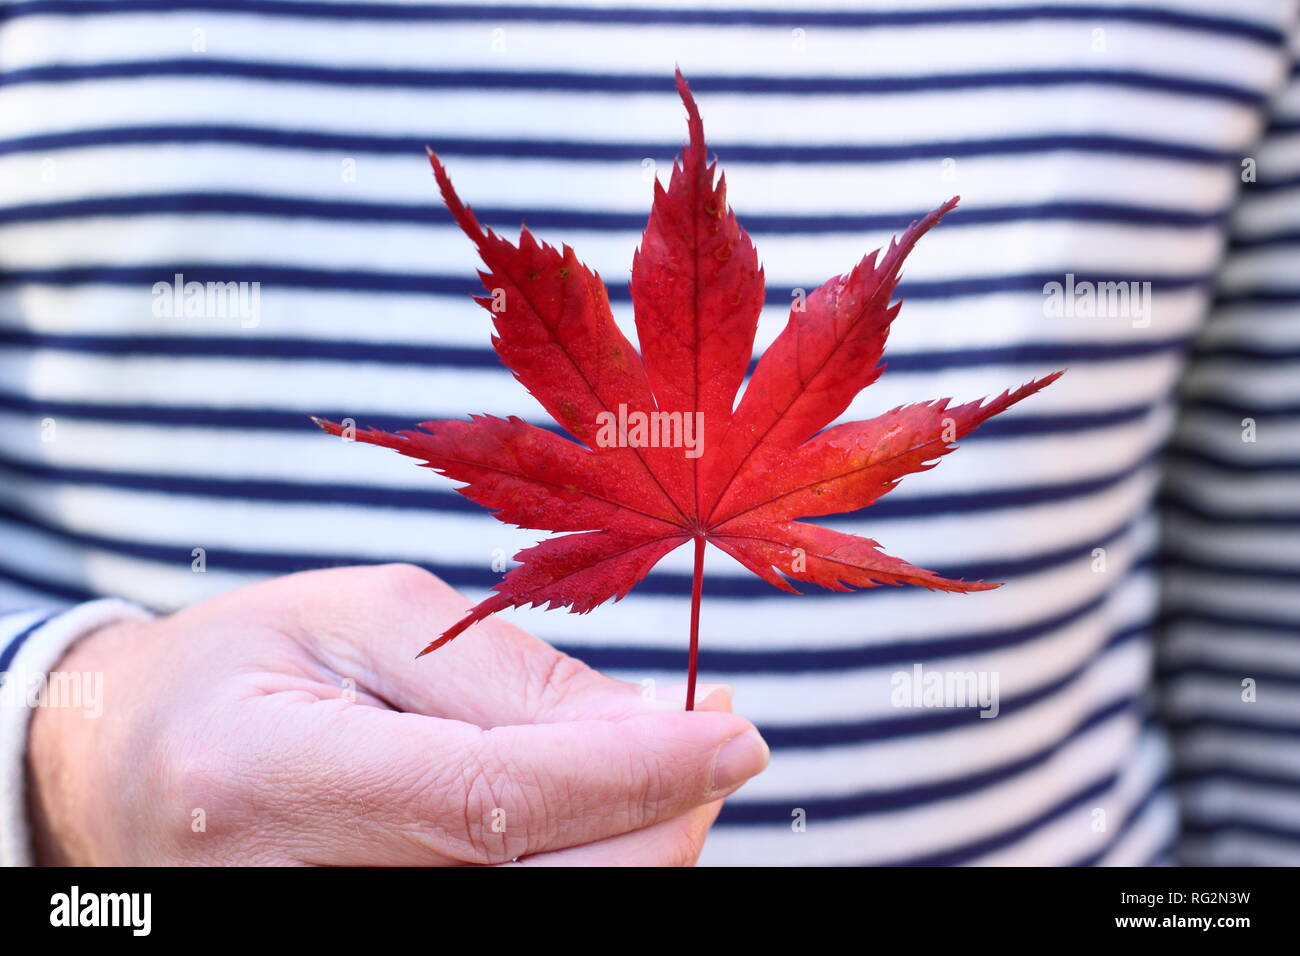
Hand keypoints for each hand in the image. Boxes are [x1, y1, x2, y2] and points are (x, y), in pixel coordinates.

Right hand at [26, 564, 767, 865]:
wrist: (120, 759)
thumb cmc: (241, 662)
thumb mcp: (364, 618)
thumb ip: (505, 679)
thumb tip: (652, 726)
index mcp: (271, 775)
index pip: (491, 800)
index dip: (634, 775)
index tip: (739, 738)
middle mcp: (283, 893)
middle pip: (541, 887)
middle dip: (662, 821)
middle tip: (711, 742)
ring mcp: (311, 936)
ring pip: (543, 913)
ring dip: (632, 845)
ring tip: (648, 762)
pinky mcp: (353, 948)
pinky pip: (506, 917)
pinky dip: (578, 865)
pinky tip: (592, 809)